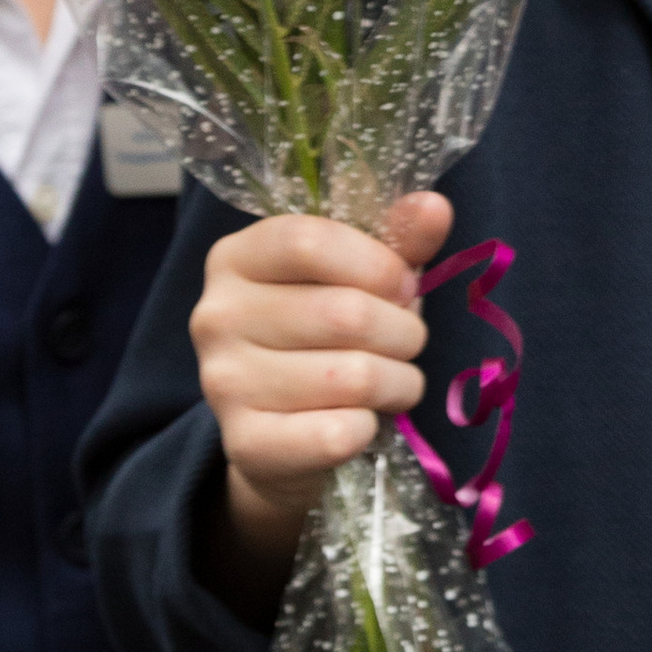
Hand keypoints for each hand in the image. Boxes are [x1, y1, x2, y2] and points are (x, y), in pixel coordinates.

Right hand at [191, 193, 452, 612]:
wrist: (284, 437)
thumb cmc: (328, 337)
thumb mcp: (361, 275)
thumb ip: (397, 238)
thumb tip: (434, 207)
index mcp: (236, 257)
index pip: (309, 240)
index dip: (378, 264)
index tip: (404, 286)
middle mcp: (217, 315)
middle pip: (344, 312)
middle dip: (404, 331)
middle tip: (407, 342)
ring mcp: (224, 382)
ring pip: (353, 376)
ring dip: (399, 382)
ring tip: (393, 382)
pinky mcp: (246, 444)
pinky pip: (340, 433)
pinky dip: (370, 428)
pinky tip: (362, 421)